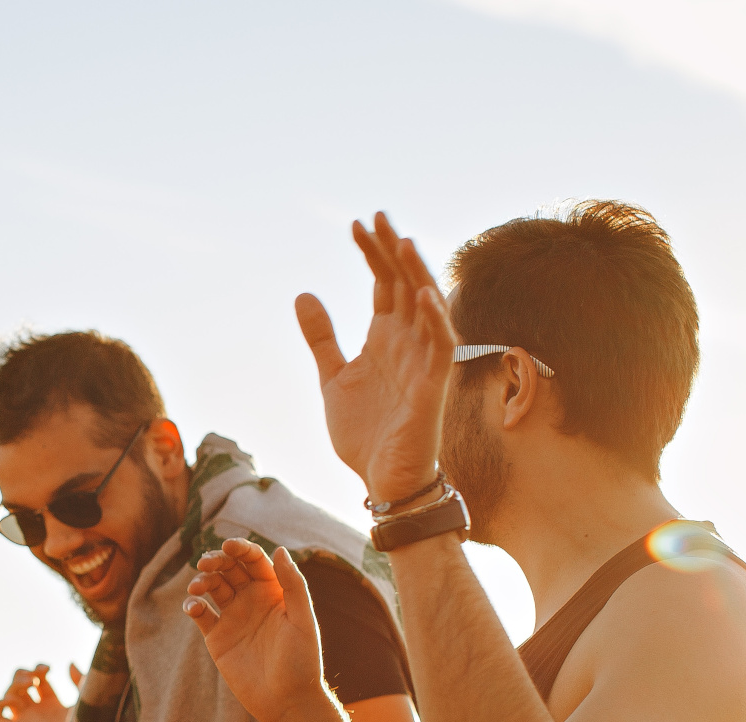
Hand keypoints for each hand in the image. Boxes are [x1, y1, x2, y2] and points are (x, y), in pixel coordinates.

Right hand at [0, 662, 79, 721]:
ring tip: (30, 685)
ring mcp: (27, 721)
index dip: (38, 670)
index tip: (48, 669)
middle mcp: (37, 711)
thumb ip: (79, 679)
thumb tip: (69, 663)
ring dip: (14, 685)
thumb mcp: (85, 697)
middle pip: (19, 686)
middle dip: (22, 675)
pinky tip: (14, 699)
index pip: (37, 680)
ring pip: (8, 697)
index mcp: (53, 703)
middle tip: (34, 678)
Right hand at [183, 541, 325, 721]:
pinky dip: (193, 606)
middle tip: (205, 562)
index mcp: (274, 591)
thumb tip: (280, 549)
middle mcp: (252, 600)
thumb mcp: (303, 620)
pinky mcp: (217, 637)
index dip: (241, 549)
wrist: (287, 702)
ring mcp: (233, 618)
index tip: (228, 546)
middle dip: (216, 560)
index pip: (254, 560)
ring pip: (212, 587)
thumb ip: (293, 584)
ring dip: (202, 580)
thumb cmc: (302, 662)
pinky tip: (193, 607)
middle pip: (229, 569)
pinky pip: (200, 614)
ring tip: (197, 586)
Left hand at [297, 211, 456, 502]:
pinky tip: (423, 295)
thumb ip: (322, 338)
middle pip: (405, 285)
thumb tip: (304, 294)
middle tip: (376, 216)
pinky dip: (435, 320)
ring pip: (426, 308)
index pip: (384, 283)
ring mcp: (423, 361)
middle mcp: (408, 342)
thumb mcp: (333, 378)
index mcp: (386, 338)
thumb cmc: (366, 433)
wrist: (383, 481)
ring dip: (415, 274)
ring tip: (400, 242)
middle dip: (391, 251)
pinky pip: (441, 347)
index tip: (355, 224)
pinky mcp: (434, 387)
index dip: (372, 254)